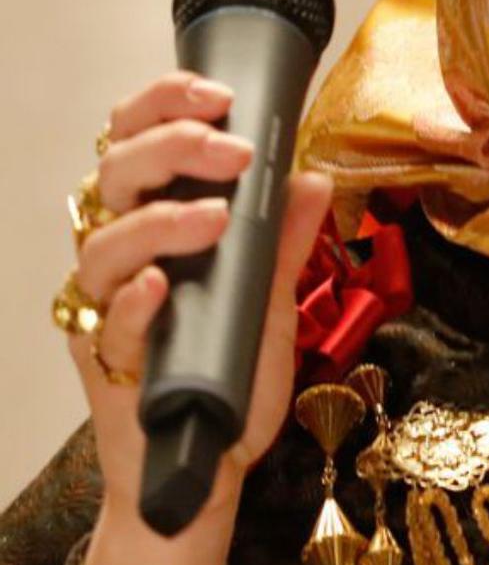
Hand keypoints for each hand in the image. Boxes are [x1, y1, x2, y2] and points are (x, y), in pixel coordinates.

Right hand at [69, 69, 332, 525]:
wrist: (207, 467)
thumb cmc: (230, 381)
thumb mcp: (272, 303)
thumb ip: (285, 244)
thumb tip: (312, 179)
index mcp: (151, 223)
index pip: (136, 140)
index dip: (166, 106)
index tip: (223, 97)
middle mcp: (118, 253)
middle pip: (114, 173)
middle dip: (172, 147)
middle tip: (233, 151)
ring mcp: (105, 305)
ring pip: (101, 242)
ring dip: (159, 222)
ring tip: (216, 221)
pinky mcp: (102, 360)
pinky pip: (104, 321)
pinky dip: (132, 299)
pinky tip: (160, 288)